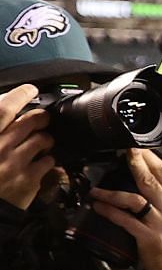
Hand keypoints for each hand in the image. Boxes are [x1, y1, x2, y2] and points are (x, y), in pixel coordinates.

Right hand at [0, 85, 56, 209]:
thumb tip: (9, 108)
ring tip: (44, 142)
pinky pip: (49, 161)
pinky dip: (49, 160)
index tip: (30, 89)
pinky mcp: (28, 179)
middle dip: (41, 118)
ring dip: (46, 139)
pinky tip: (43, 161)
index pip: (3, 108)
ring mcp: (14, 164)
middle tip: (43, 119)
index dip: (19, 95)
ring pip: (43, 140)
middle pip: (30, 121)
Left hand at [88, 149, 161, 269]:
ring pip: (134, 200)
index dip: (150, 158)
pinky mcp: (149, 237)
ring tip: (96, 190)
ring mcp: (160, 223)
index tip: (137, 147)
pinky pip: (125, 221)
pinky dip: (110, 212)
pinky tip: (98, 207)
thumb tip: (145, 177)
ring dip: (112, 192)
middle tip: (121, 152)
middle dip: (134, 164)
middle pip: (150, 181)